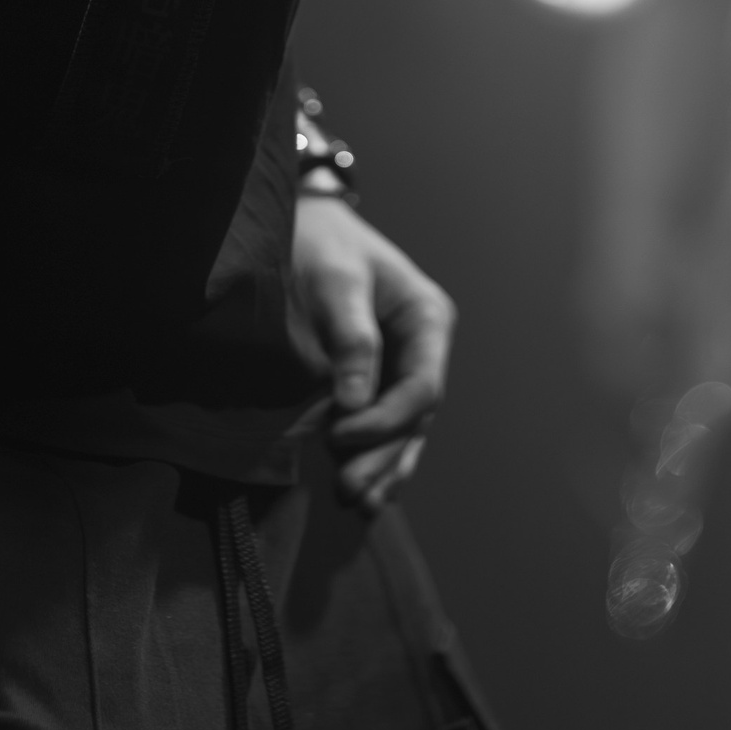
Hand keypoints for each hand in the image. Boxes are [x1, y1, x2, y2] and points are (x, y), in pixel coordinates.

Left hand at [290, 199, 455, 511]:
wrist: (303, 226)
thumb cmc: (321, 243)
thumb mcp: (336, 281)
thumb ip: (351, 339)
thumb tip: (353, 404)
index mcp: (427, 319)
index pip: (422, 387)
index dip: (386, 420)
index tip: (338, 433)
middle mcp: (423, 348)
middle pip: (415, 418)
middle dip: (383, 456)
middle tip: (346, 489)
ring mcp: (403, 366)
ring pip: (404, 431)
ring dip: (382, 468)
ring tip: (358, 503)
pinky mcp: (378, 379)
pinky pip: (387, 427)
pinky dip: (377, 458)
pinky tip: (368, 491)